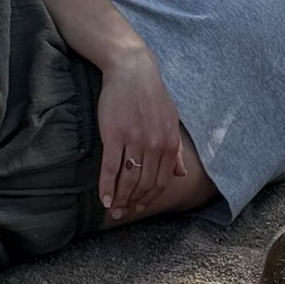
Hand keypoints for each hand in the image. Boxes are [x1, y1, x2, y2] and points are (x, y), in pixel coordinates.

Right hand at [94, 47, 185, 219]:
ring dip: (120, 199)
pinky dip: (107, 187)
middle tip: (124, 213)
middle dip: (134, 202)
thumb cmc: (151, 95)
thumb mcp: (170, 121)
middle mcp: (155, 145)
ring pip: (128, 179)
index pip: (162, 180)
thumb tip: (181, 174)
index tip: (140, 207)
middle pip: (145, 184)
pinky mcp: (114, 135)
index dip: (151, 197)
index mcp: (169, 143)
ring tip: (113, 210)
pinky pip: (110, 168)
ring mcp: (135, 141)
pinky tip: (104, 200)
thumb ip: (175, 149)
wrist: (132, 70)